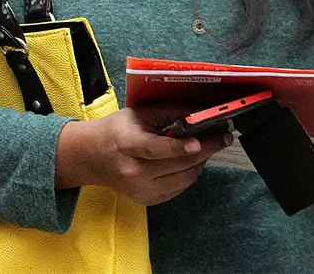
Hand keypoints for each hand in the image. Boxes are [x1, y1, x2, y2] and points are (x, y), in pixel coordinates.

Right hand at [55, 107, 232, 205]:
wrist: (90, 158)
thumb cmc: (115, 131)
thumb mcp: (136, 115)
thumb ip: (168, 114)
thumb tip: (202, 113)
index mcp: (126, 145)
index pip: (154, 149)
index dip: (177, 147)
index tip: (198, 142)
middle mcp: (134, 172)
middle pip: (178, 164)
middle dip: (206, 149)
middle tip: (223, 136)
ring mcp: (142, 190)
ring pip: (186, 178)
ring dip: (201, 161)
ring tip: (206, 146)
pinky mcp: (149, 201)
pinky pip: (181, 187)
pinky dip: (189, 172)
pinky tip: (188, 159)